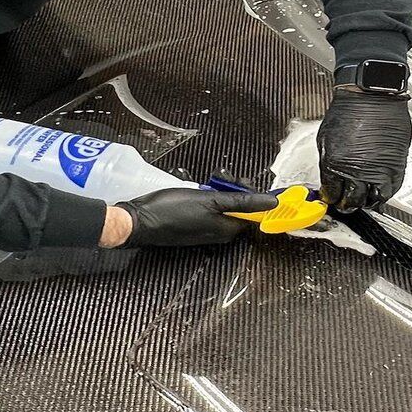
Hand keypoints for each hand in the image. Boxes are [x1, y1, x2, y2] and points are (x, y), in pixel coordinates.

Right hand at [112, 188, 277, 247]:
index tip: (241, 180)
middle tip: (221, 178)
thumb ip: (243, 202)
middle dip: (232, 188)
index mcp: (228, 229)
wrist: (139, 221)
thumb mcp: (211, 201)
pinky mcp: (192, 223)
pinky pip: (206, 208)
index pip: (253, 213)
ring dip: (216, 190)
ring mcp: (205, 229)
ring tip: (207, 180)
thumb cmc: (173, 211)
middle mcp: (219, 232)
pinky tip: (193, 188)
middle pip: (237, 207)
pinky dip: (204, 196)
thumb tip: (273, 203)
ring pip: (221, 205)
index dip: (252, 195)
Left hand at [318, 88, 411, 212]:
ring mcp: (380, 170)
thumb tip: (331, 180)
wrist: (372, 95)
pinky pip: (393, 188)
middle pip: (353, 201)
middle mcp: (358, 171)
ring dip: (367, 202)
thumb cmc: (349, 110)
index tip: (332, 199)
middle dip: (347, 205)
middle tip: (346, 203)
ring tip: (364, 198)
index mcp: (336, 164)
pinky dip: (385, 193)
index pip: (332, 193)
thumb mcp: (326, 139)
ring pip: (374, 200)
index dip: (331, 198)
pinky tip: (379, 190)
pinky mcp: (397, 165)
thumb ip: (329, 163)